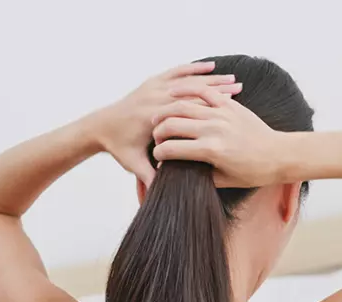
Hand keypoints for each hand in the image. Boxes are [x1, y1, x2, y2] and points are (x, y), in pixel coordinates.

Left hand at [81, 62, 241, 185]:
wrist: (100, 126)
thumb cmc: (119, 147)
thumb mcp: (134, 164)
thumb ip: (147, 177)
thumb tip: (158, 194)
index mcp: (153, 116)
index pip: (187, 110)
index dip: (211, 109)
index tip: (231, 111)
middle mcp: (155, 97)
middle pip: (194, 91)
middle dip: (219, 88)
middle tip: (242, 90)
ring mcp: (153, 87)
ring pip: (189, 79)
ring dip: (212, 78)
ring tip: (235, 79)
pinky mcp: (152, 82)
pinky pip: (178, 72)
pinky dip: (195, 69)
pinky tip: (213, 67)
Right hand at [151, 85, 284, 187]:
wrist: (279, 154)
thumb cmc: (254, 172)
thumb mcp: (224, 180)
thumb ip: (199, 174)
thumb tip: (179, 169)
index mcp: (211, 150)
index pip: (171, 149)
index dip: (159, 153)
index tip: (158, 156)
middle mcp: (214, 129)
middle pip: (172, 124)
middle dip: (158, 131)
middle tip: (157, 136)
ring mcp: (222, 114)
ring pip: (183, 105)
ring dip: (167, 111)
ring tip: (159, 117)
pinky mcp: (229, 105)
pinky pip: (204, 91)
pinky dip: (188, 90)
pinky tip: (175, 93)